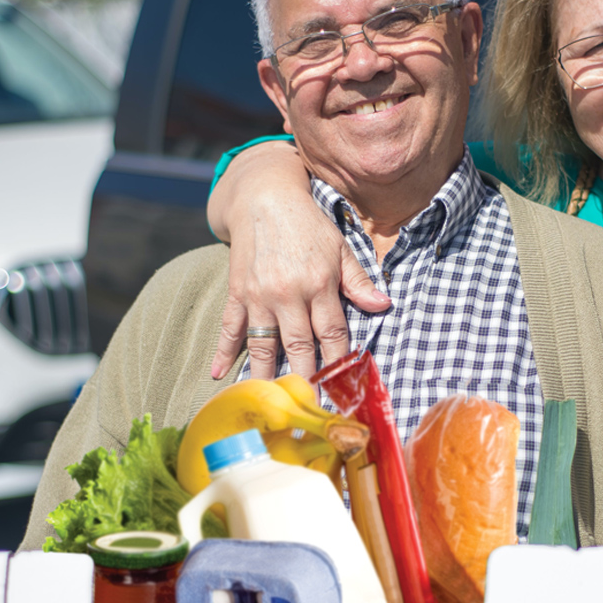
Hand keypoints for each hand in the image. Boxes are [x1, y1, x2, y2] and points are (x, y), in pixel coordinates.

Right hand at [208, 142, 390, 379]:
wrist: (264, 198)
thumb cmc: (308, 225)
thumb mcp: (340, 248)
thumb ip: (358, 281)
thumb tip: (383, 306)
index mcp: (318, 284)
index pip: (332, 334)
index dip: (338, 362)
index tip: (342, 388)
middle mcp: (288, 294)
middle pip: (298, 346)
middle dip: (305, 378)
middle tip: (309, 405)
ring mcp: (259, 296)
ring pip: (264, 344)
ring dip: (267, 375)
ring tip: (270, 402)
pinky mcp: (237, 293)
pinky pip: (230, 328)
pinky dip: (224, 353)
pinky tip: (220, 375)